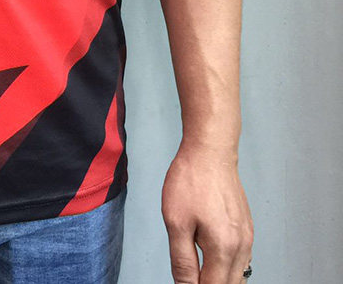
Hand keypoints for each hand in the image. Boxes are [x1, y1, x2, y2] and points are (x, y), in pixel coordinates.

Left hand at [161, 140, 253, 283]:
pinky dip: (226, 267)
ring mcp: (247, 238)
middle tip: (188, 278)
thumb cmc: (191, 180)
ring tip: (197, 271)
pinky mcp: (246, 229)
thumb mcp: (176, 222)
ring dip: (218, 279)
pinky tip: (210, 258)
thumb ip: (182, 260)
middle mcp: (242, 247)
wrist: (210, 151)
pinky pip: (240, 260)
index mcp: (224, 248)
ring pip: (237, 276)